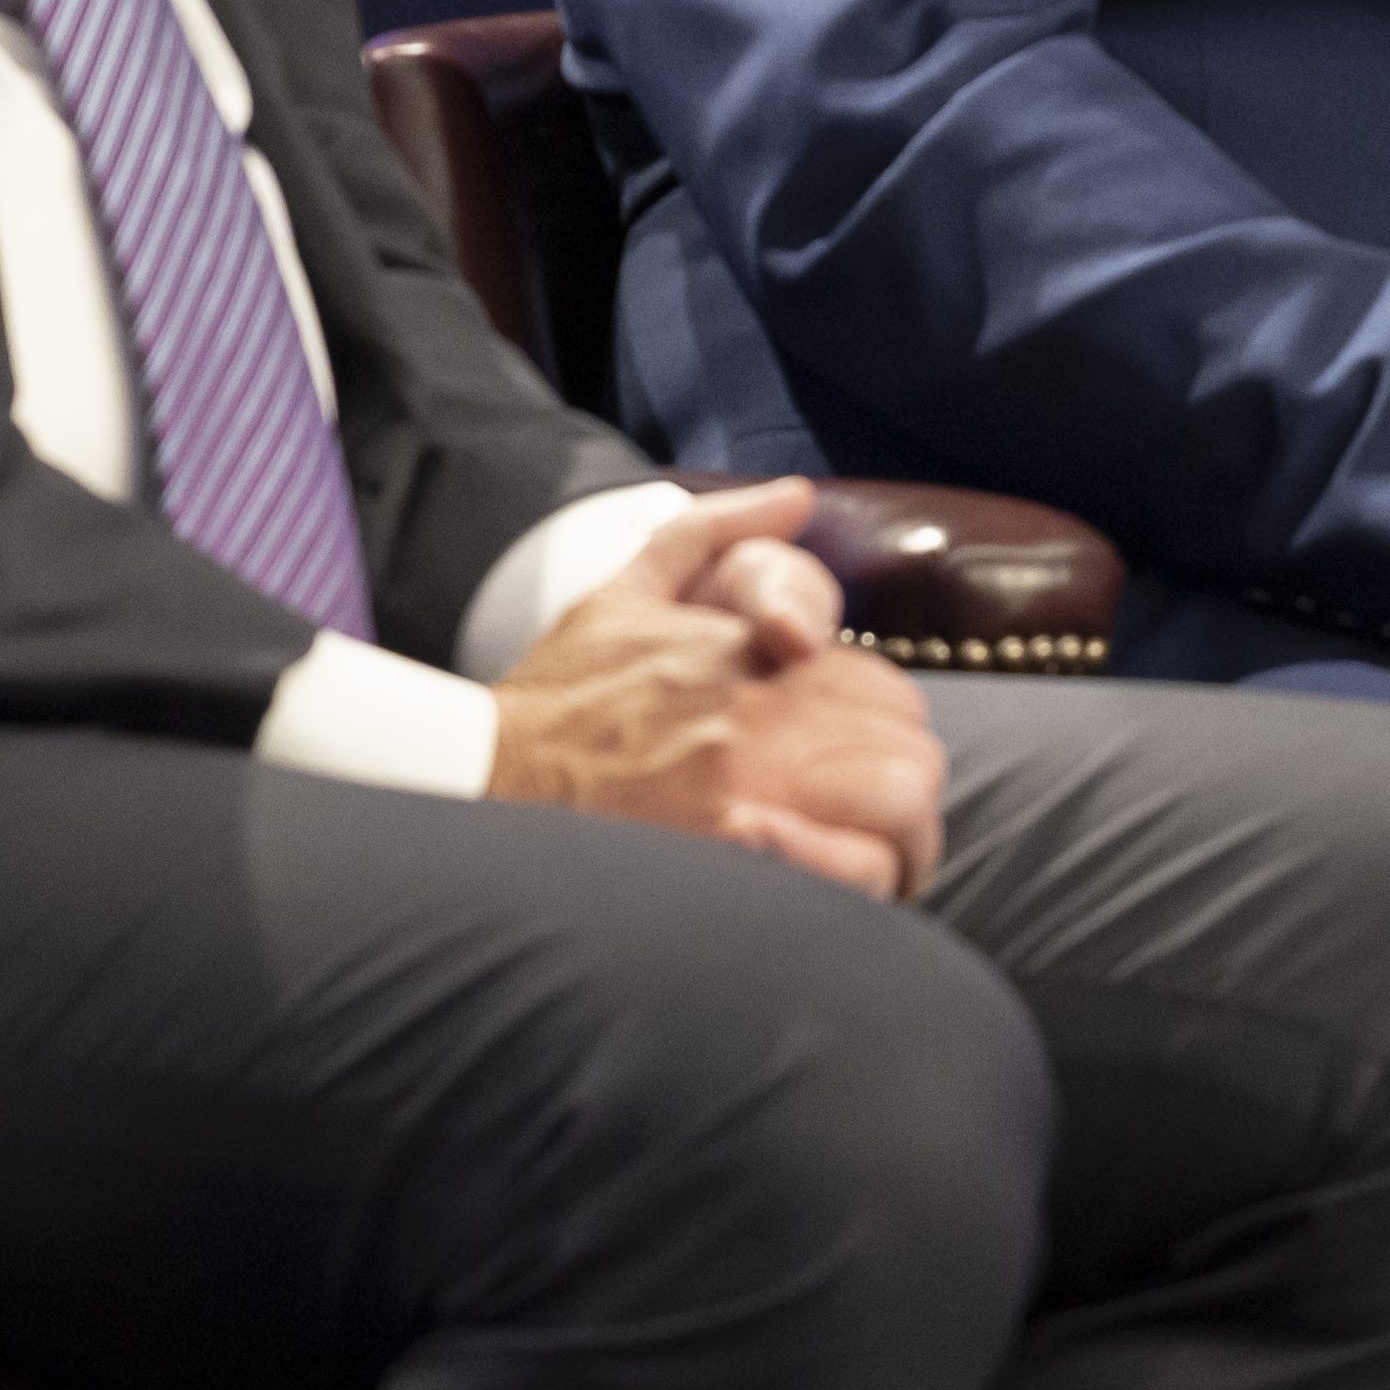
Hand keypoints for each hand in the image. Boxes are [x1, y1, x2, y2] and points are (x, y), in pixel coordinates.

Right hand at [486, 480, 942, 901]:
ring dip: (902, 845)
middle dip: (909, 794)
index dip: (891, 736)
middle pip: (910, 753)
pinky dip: (863, 884)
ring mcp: (751, 786)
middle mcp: (761, 713)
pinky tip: (835, 892)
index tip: (866, 765)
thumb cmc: (555, 699)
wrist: (478, 778)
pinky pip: (854, 872)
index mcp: (751, 653)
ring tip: (875, 868)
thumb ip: (713, 531)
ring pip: (901, 809)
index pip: (889, 691)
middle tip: (882, 827)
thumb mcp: (624, 591)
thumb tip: (795, 496)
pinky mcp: (732, 856)